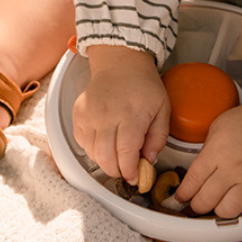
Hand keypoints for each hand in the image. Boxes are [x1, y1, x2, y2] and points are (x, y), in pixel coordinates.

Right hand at [72, 45, 170, 185]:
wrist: (121, 63)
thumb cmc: (144, 86)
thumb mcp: (163, 109)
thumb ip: (158, 137)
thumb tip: (149, 159)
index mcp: (131, 114)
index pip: (125, 152)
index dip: (129, 171)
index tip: (135, 178)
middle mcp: (107, 114)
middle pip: (105, 157)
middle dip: (117, 171)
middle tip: (126, 171)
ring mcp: (89, 114)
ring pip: (92, 153)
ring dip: (105, 162)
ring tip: (117, 156)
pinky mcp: (78, 114)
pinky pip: (82, 142)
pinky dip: (93, 150)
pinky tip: (105, 143)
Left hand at [175, 100, 241, 219]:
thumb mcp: (218, 126)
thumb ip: (206, 150)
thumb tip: (196, 171)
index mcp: (217, 152)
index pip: (192, 181)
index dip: (183, 193)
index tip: (181, 197)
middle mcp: (233, 169)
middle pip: (205, 201)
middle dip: (197, 205)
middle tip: (198, 202)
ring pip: (228, 211)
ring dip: (221, 210)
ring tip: (221, 203)